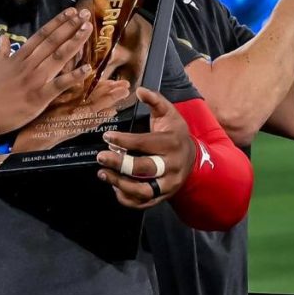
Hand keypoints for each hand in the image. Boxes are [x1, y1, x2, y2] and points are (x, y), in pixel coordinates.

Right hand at [0, 8, 93, 137]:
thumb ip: (0, 51)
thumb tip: (4, 37)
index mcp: (18, 57)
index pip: (41, 36)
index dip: (57, 23)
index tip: (70, 12)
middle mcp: (29, 65)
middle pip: (53, 42)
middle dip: (70, 27)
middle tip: (85, 14)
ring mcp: (34, 80)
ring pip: (58, 58)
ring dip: (74, 42)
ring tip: (87, 29)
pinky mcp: (38, 97)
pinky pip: (59, 85)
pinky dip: (73, 76)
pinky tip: (88, 68)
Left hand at [96, 88, 195, 207]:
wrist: (192, 158)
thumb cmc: (175, 133)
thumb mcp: (169, 113)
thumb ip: (155, 100)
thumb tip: (140, 90)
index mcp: (172, 143)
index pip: (145, 143)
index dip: (124, 141)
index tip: (107, 137)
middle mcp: (172, 166)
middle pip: (144, 169)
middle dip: (120, 164)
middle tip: (101, 157)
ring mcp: (168, 184)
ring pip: (143, 191)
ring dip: (120, 184)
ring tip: (103, 173)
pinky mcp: (163, 196)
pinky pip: (144, 204)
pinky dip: (127, 199)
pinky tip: (114, 187)